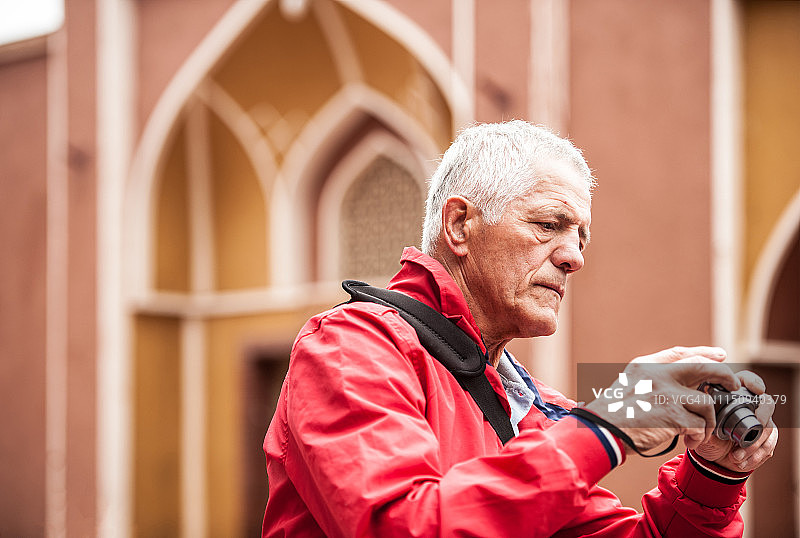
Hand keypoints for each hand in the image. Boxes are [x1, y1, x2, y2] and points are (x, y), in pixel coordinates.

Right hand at [584, 346, 740, 454]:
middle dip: (724, 375)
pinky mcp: (673, 415)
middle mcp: (657, 375)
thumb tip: (683, 387)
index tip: (720, 354)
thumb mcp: (628, 387)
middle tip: (733, 385)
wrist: (601, 431)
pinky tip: (689, 441)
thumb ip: (652, 382)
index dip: (703, 352)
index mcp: (645, 366)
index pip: (680, 353)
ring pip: (706, 402)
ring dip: (707, 421)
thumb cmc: (612, 415)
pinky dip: (698, 436)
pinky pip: (699, 425)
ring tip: (697, 432)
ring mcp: (666, 393)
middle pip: (702, 366)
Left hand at [690, 370, 777, 472]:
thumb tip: (704, 413)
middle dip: (762, 417)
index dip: (754, 382)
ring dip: (753, 445)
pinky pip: (768, 446)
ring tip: (735, 456)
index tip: (757, 390)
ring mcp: (760, 422)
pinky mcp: (766, 439)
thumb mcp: (700, 424)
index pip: (747, 380)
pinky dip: (755, 456)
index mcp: (732, 395)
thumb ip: (703, 417)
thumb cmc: (705, 435)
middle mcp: (750, 405)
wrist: (711, 458)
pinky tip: (740, 462)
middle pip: (766, 403)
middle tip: (755, 429)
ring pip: (768, 428)